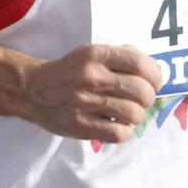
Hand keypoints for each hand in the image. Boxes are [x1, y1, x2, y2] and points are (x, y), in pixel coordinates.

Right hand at [17, 43, 162, 144]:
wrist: (32, 90)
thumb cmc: (69, 71)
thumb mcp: (90, 54)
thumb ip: (120, 58)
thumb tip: (152, 71)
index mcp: (96, 55)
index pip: (140, 64)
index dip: (156, 75)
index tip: (154, 81)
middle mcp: (91, 77)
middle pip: (142, 91)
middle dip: (149, 97)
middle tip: (142, 99)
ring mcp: (85, 102)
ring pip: (134, 114)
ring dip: (137, 115)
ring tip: (128, 112)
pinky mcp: (80, 125)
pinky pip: (118, 133)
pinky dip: (124, 131)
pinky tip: (118, 125)